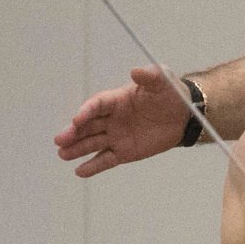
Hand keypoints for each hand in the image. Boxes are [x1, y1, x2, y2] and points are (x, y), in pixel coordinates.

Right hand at [54, 65, 191, 177]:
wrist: (184, 116)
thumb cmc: (170, 94)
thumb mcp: (162, 80)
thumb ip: (149, 76)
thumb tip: (136, 71)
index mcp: (116, 100)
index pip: (97, 105)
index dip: (86, 112)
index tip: (77, 119)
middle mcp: (111, 119)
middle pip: (88, 126)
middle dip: (73, 132)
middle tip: (59, 140)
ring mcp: (116, 136)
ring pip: (92, 143)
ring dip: (77, 149)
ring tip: (63, 154)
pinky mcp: (124, 152)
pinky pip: (106, 160)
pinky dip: (94, 166)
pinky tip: (80, 172)